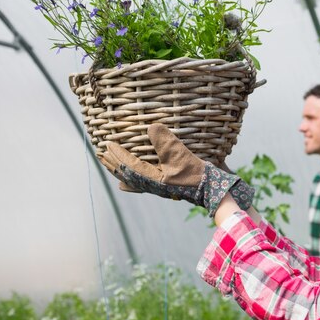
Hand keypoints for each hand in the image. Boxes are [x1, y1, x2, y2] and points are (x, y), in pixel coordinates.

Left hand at [97, 123, 254, 216]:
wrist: (218, 192)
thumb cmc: (199, 176)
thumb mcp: (182, 157)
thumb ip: (165, 143)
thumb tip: (150, 127)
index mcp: (153, 179)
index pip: (129, 166)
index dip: (117, 155)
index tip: (106, 144)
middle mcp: (155, 184)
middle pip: (128, 175)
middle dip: (114, 165)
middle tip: (101, 155)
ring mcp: (163, 186)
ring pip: (136, 179)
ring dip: (124, 171)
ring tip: (114, 168)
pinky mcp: (172, 184)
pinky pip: (148, 182)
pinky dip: (138, 179)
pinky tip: (138, 179)